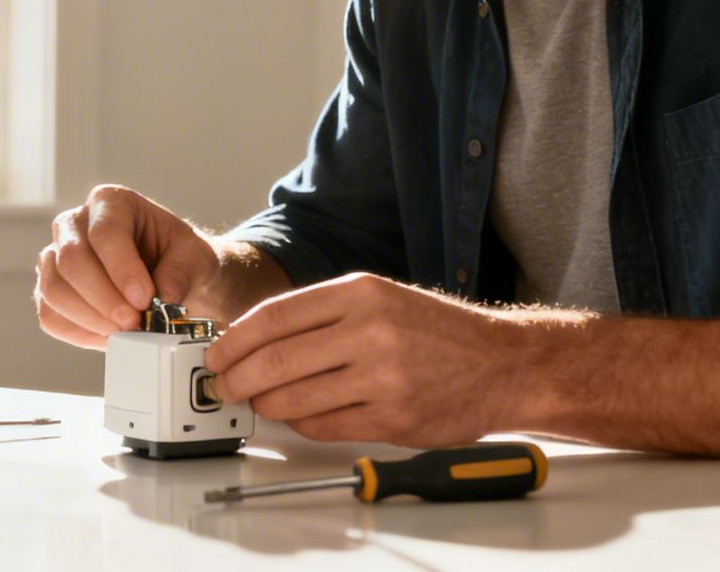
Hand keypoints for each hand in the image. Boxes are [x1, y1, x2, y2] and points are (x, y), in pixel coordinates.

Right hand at [35, 184, 221, 348]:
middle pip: (71, 259)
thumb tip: (164, 297)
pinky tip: (108, 337)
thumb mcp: (194, 258)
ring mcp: (56, 257)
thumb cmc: (179, 259)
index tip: (145, 299)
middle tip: (135, 322)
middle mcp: (75, 223)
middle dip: (104, 298)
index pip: (104, 232)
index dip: (122, 269)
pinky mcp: (51, 290)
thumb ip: (180, 273)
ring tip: (125, 332)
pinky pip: (50, 315)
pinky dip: (79, 332)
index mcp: (111, 202)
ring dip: (90, 318)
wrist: (172, 280)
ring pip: (54, 288)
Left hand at [203, 273, 516, 447]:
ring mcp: (381, 376)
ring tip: (259, 404)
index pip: (275, 316)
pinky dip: (302, 424)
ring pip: (295, 398)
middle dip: (238, 377)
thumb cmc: (438, 332)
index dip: (235, 339)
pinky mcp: (392, 417)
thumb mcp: (381, 299)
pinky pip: (325, 425)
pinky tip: (300, 416)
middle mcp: (369, 331)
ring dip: (266, 405)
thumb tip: (259, 339)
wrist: (503, 363)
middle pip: (276, 359)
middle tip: (224, 386)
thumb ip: (324, 316)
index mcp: (360, 293)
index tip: (216, 353)